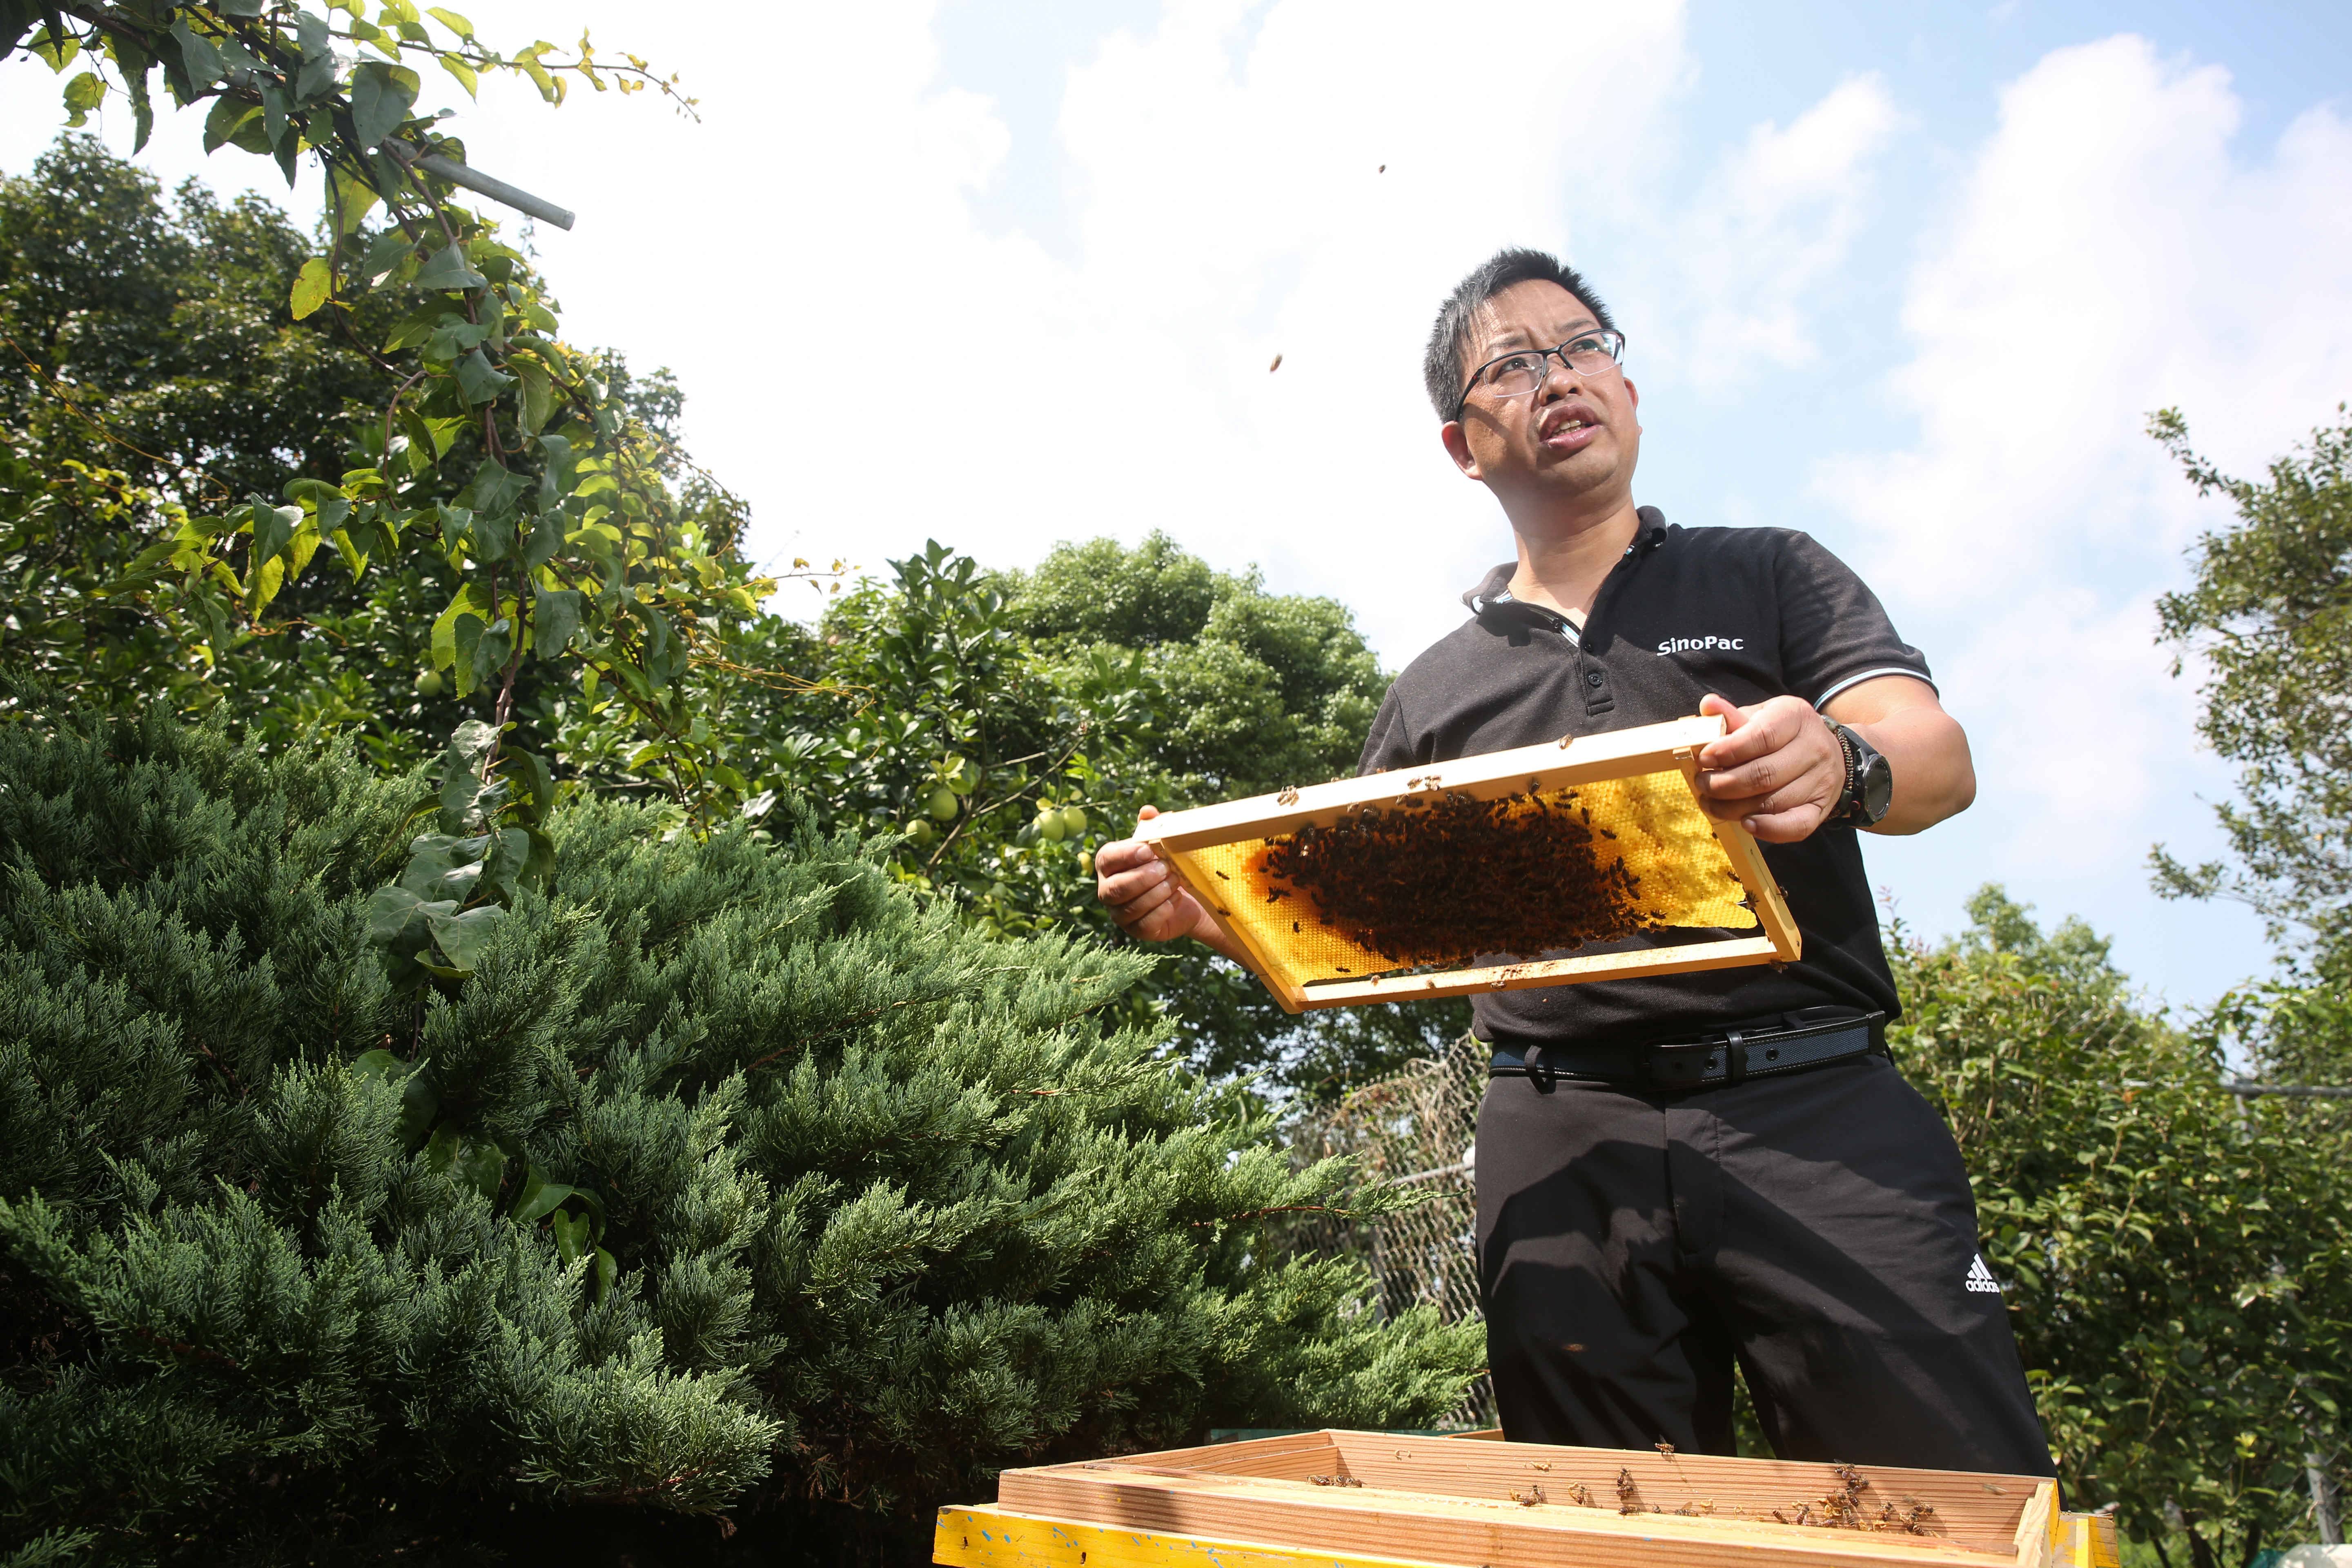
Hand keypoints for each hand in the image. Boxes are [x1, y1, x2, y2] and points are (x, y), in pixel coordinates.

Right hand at [1094, 806, 1243, 959]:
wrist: (1185, 896)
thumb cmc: (1165, 865)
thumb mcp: (1160, 845)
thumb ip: (1152, 828)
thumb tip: (1148, 811)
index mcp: (1108, 865)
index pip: (1107, 859)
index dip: (1126, 855)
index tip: (1147, 851)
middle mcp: (1108, 890)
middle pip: (1117, 887)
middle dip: (1143, 878)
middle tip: (1166, 868)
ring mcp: (1119, 913)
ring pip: (1132, 906)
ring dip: (1157, 893)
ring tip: (1175, 881)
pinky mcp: (1136, 931)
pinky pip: (1146, 923)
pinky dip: (1164, 909)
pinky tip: (1177, 898)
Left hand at [1692, 692, 1844, 841]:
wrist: (1829, 753)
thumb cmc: (1783, 734)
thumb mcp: (1762, 715)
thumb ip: (1733, 715)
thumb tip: (1708, 705)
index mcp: (1796, 717)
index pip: (1762, 736)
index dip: (1729, 751)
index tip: (1704, 759)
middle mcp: (1814, 748)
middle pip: (1764, 774)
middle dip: (1724, 784)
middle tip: (1702, 785)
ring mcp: (1821, 780)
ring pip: (1772, 802)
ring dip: (1734, 808)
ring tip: (1711, 803)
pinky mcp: (1820, 808)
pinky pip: (1796, 826)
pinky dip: (1768, 829)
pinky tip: (1745, 823)